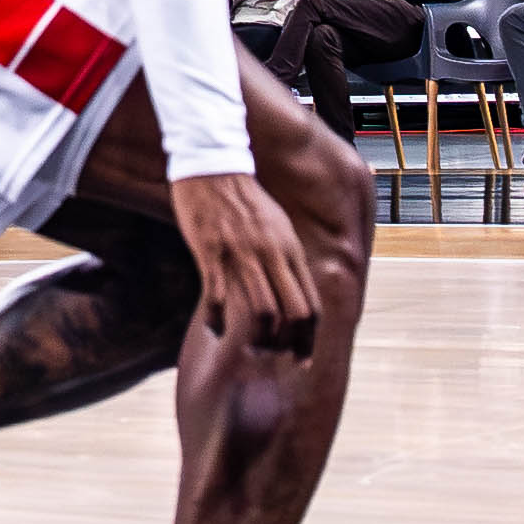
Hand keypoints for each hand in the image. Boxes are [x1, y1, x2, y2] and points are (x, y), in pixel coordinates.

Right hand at [168, 173, 320, 357]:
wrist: (213, 165)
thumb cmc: (244, 197)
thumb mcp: (277, 225)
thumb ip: (285, 256)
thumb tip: (292, 287)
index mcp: (290, 249)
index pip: (311, 302)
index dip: (310, 336)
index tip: (303, 357)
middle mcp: (272, 255)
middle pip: (294, 312)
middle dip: (290, 344)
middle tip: (278, 358)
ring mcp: (242, 255)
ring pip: (262, 311)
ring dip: (257, 338)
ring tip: (248, 348)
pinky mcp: (211, 253)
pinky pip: (218, 298)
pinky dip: (217, 321)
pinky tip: (213, 330)